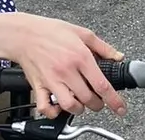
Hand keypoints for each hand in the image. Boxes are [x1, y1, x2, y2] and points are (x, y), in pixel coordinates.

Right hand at [5, 12, 126, 118]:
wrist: (24, 34)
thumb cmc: (51, 31)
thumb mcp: (82, 33)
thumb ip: (103, 47)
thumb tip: (117, 57)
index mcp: (80, 57)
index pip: (101, 85)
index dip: (114, 100)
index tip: (120, 108)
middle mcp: (67, 71)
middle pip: (88, 99)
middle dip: (97, 105)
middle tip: (98, 101)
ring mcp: (52, 80)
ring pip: (69, 105)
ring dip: (79, 109)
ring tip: (81, 103)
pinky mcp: (39, 86)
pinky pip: (45, 107)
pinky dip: (53, 113)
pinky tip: (59, 107)